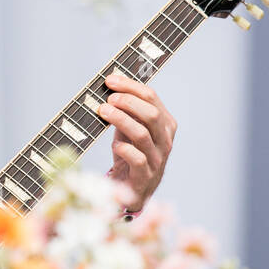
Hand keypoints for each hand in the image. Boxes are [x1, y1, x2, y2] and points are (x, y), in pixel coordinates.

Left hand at [96, 72, 175, 210]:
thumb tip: (111, 83)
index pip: (152, 98)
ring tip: (103, 112)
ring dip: (121, 120)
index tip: (110, 80)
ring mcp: (157, 158)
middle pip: (151, 114)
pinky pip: (137, 159)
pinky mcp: (145, 175)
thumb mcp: (131, 128)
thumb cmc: (131, 152)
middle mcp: (164, 140)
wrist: (134, 188)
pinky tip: (115, 145)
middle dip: (128, 102)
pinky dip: (124, 149)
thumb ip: (126, 109)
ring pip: (142, 134)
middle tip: (108, 98)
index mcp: (165, 124)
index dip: (130, 86)